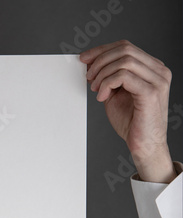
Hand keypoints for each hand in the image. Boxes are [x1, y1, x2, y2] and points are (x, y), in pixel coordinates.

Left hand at [80, 40, 175, 182]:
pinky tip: (102, 97)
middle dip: (100, 61)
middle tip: (88, 77)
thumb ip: (108, 79)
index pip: (126, 47)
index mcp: (152, 68)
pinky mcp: (151, 92)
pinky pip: (124, 76)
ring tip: (95, 89)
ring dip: (102, 74)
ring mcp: (157, 80)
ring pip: (123, 61)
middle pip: (124, 49)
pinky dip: (107, 84)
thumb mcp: (116, 95)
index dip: (102, 50)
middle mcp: (158, 71)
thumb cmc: (132, 123)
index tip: (84, 58)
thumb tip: (91, 65)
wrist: (144, 145)